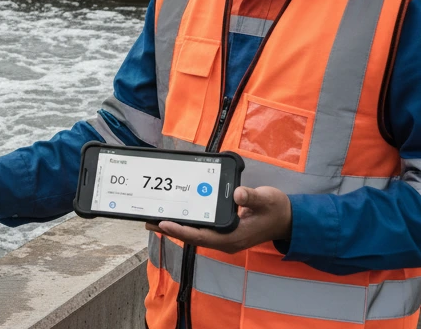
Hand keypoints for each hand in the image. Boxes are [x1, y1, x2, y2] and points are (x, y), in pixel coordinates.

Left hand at [145, 186, 291, 253]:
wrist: (287, 219)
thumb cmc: (276, 209)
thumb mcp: (266, 200)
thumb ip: (252, 197)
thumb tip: (237, 194)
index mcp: (234, 237)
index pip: (202, 236)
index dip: (182, 231)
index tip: (164, 223)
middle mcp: (226, 241)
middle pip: (193, 237)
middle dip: (171, 229)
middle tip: (148, 220)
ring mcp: (224, 238)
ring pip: (195, 234)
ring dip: (176, 227)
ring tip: (154, 218)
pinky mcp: (224, 232)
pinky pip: (201, 230)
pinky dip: (186, 223)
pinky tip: (176, 215)